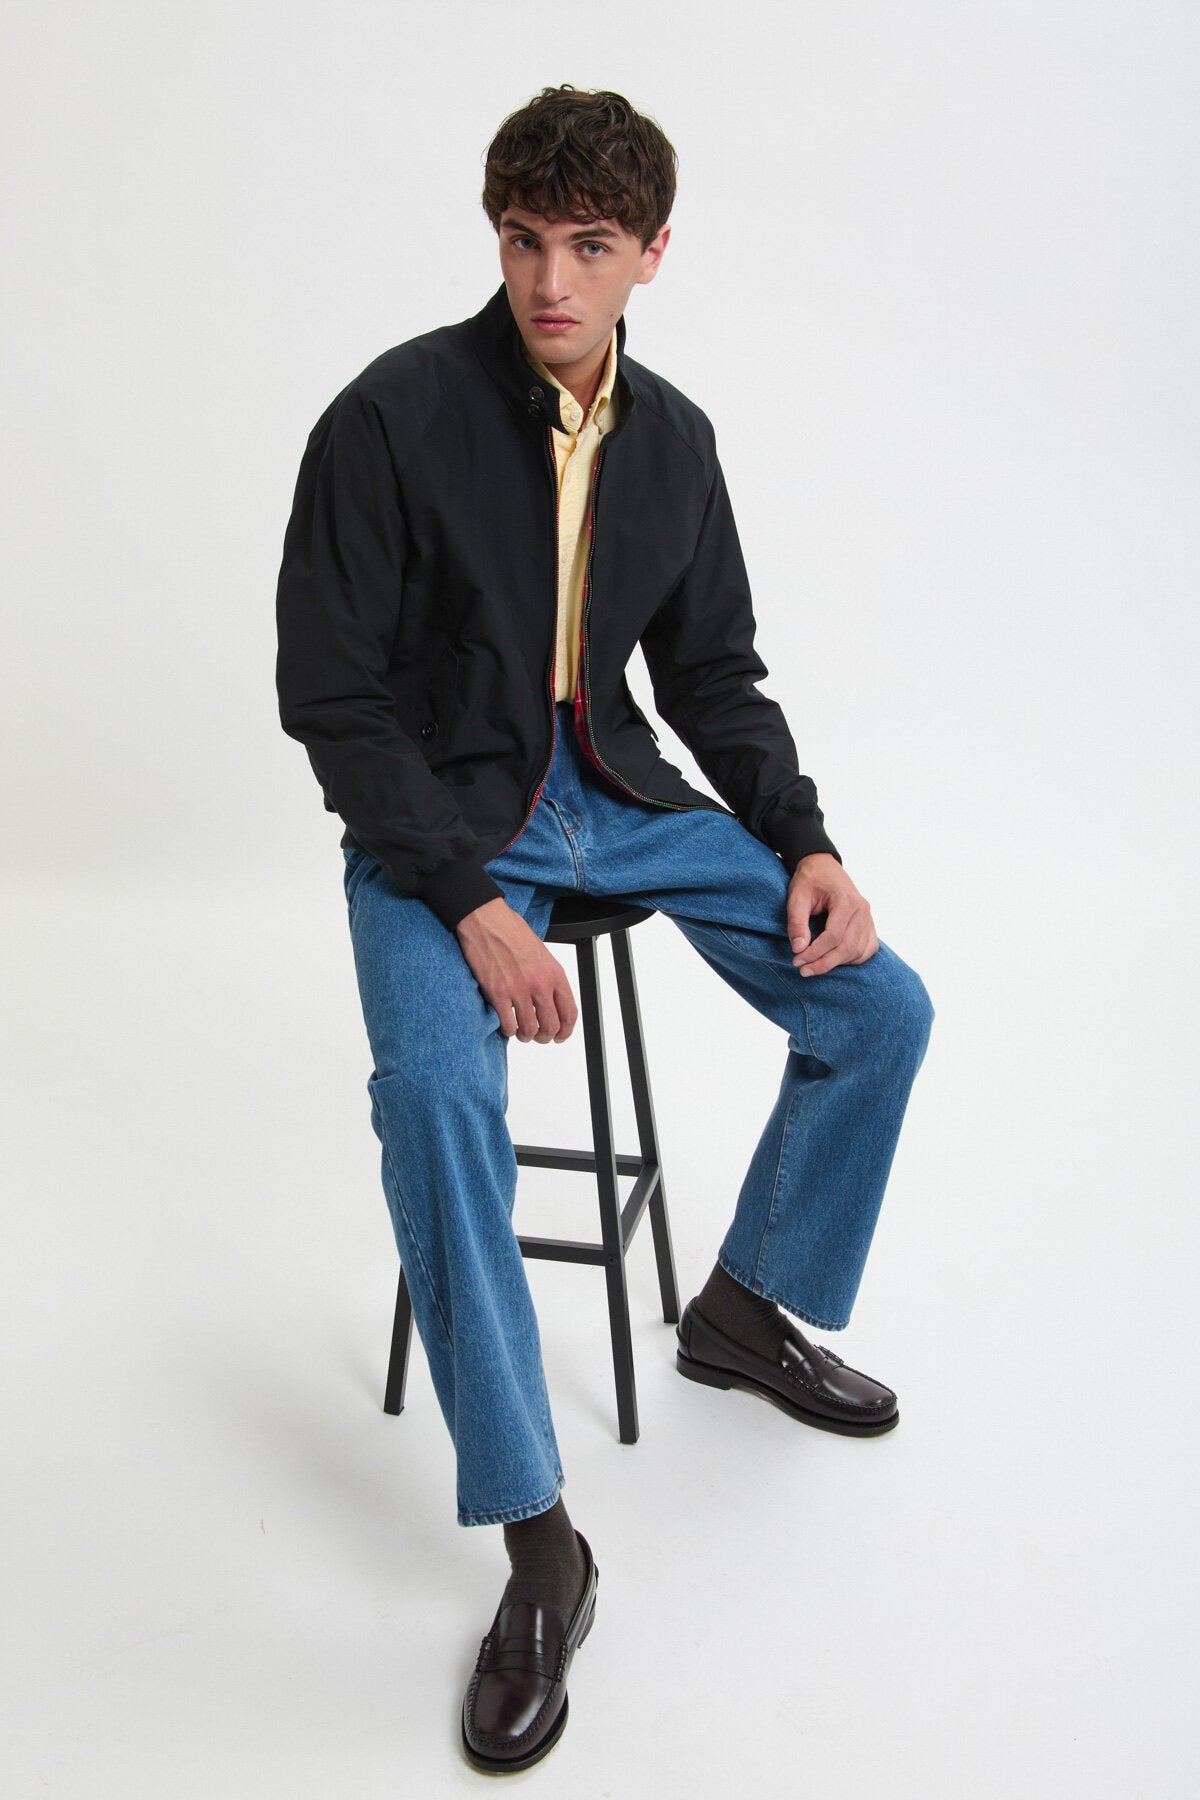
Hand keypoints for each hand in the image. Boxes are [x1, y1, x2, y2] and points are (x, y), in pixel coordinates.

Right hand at [455, 898, 577, 1042]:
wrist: (486, 919)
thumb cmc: (511, 931)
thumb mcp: (541, 954)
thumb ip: (548, 978)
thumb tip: (550, 1001)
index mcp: (554, 973)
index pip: (569, 1012)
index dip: (566, 1031)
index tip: (560, 1035)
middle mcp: (540, 984)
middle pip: (550, 1026)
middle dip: (545, 1037)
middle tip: (538, 1036)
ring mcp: (518, 990)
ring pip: (529, 1030)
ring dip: (525, 1036)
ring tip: (520, 1032)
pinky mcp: (497, 993)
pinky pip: (508, 1025)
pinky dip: (508, 1030)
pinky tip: (506, 1024)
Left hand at [787, 854, 878, 976]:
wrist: (823, 867)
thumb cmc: (810, 879)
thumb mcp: (797, 896)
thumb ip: (797, 922)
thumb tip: (798, 948)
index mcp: (847, 901)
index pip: (833, 936)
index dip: (815, 952)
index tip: (797, 960)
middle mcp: (862, 910)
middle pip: (847, 947)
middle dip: (824, 963)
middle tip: (803, 970)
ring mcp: (868, 918)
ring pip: (858, 951)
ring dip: (837, 963)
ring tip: (815, 966)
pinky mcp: (869, 924)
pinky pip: (868, 948)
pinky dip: (853, 958)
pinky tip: (835, 960)